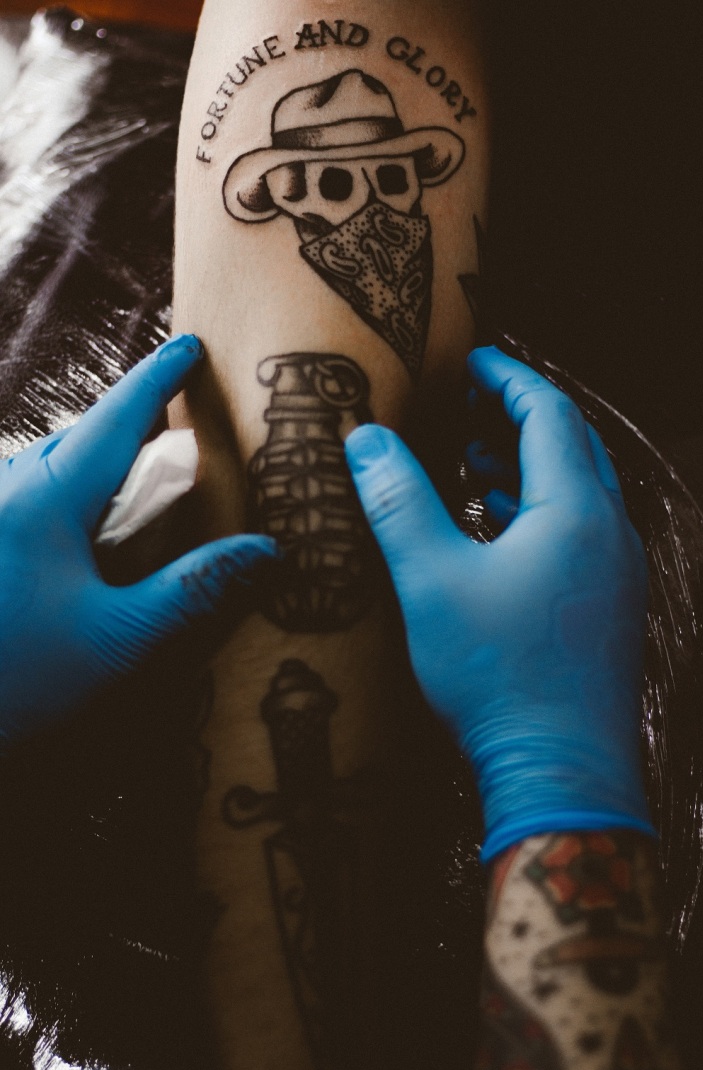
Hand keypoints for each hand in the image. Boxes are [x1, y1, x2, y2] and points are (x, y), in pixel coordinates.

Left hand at [0, 335, 275, 745]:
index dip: (159, 379)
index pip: (115, 419)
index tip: (190, 346)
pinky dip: (59, 500)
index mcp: (42, 499)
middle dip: (125, 432)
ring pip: (43, 468)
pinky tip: (72, 546)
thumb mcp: (116, 640)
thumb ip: (192, 590)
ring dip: (88, 471)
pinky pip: (20, 497)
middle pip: (77, 440)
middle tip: (172, 446)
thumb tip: (266, 552)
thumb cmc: (11, 678)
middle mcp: (3, 490)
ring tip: (125, 505)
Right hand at [345, 347, 654, 859]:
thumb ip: (398, 502)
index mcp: (576, 511)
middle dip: (520, 416)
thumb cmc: (497, 675)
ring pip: (575, 494)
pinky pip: (574, 536)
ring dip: (527, 467)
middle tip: (469, 402)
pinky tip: (493, 530)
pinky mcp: (604, 611)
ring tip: (474, 458)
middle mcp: (608, 534)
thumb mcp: (430, 580)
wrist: (559, 771)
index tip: (471, 361)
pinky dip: (535, 514)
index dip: (508, 378)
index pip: (550, 414)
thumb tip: (366, 438)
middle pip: (571, 448)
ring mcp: (612, 576)